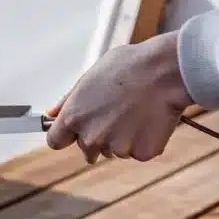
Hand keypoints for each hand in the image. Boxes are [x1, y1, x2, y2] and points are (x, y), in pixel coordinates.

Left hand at [46, 31, 194, 163]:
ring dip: (124, 138)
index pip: (56, 141)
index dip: (67, 136)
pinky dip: (146, 140)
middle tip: (118, 112)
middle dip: (100, 136)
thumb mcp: (90, 76)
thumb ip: (68, 100)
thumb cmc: (129, 66)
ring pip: (115, 150)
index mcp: (73, 117)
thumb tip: (51, 113)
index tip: (75, 131)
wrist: (166, 69)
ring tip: (138, 110)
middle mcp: (90, 137)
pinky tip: (152, 119)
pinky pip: (139, 152)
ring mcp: (116, 147)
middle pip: (87, 149)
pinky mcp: (141, 153)